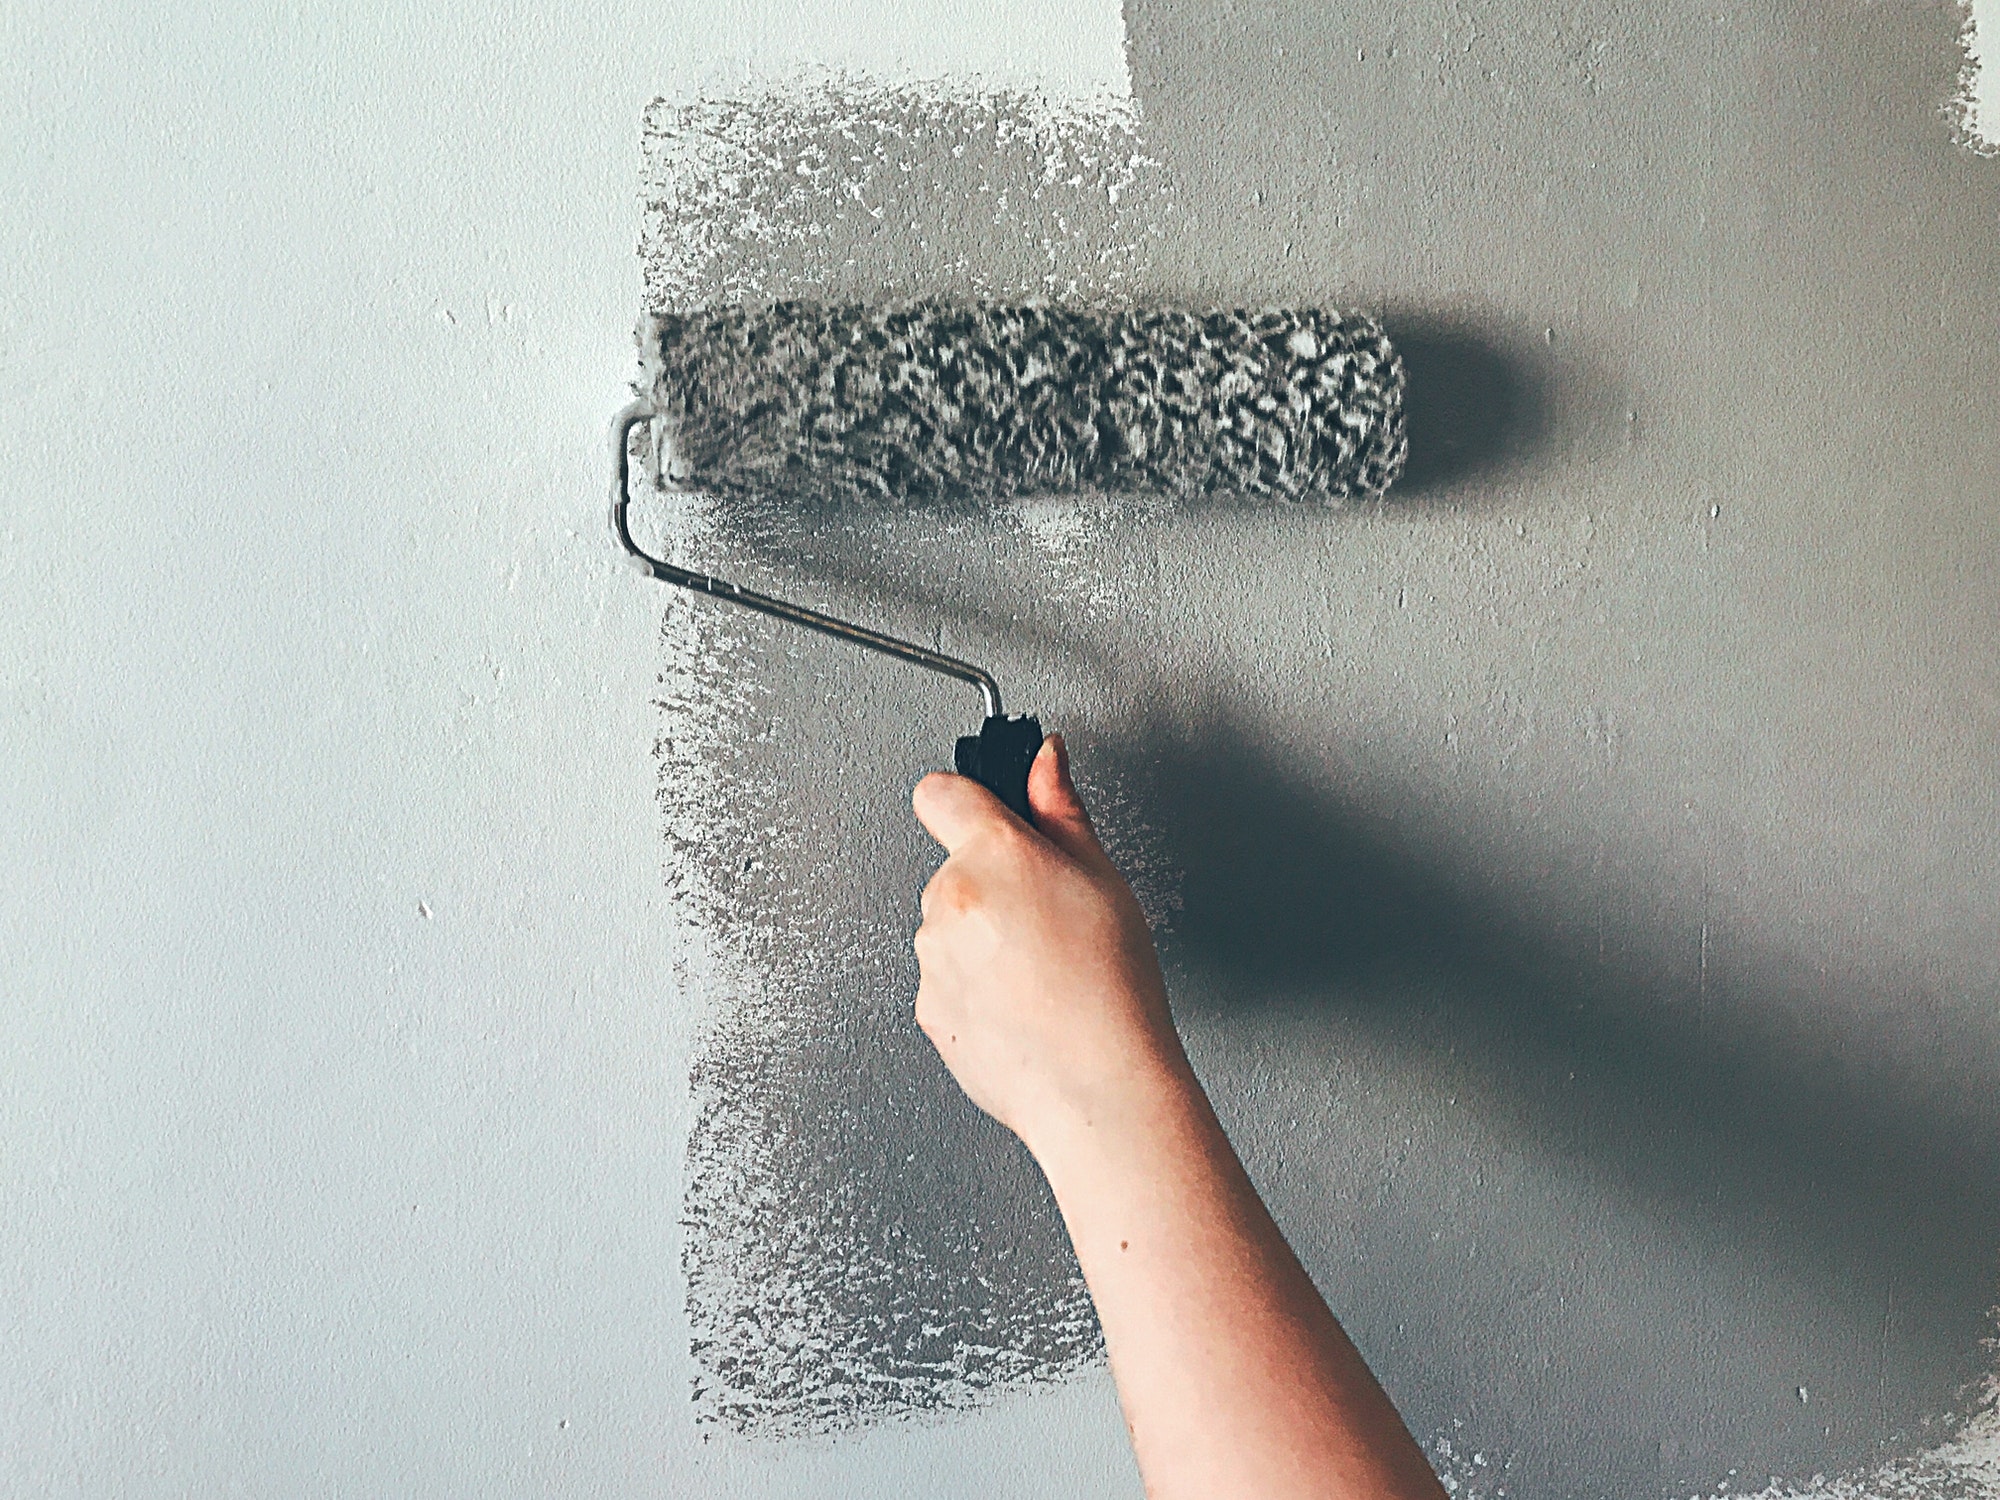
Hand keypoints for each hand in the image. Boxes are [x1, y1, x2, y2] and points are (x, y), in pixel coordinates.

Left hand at [911, 735, 1187, 1159]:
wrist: (1096, 1088)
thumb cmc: (1111, 989)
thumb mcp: (1104, 878)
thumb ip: (1061, 809)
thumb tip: (1044, 761)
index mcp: (990, 855)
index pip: (941, 792)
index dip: (966, 799)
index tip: (986, 812)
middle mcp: (947, 901)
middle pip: (953, 867)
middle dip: (992, 883)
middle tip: (1049, 917)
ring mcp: (931, 959)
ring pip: (949, 927)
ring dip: (982, 939)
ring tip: (1042, 971)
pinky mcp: (927, 1009)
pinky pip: (947, 979)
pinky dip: (977, 988)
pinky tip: (1025, 1004)